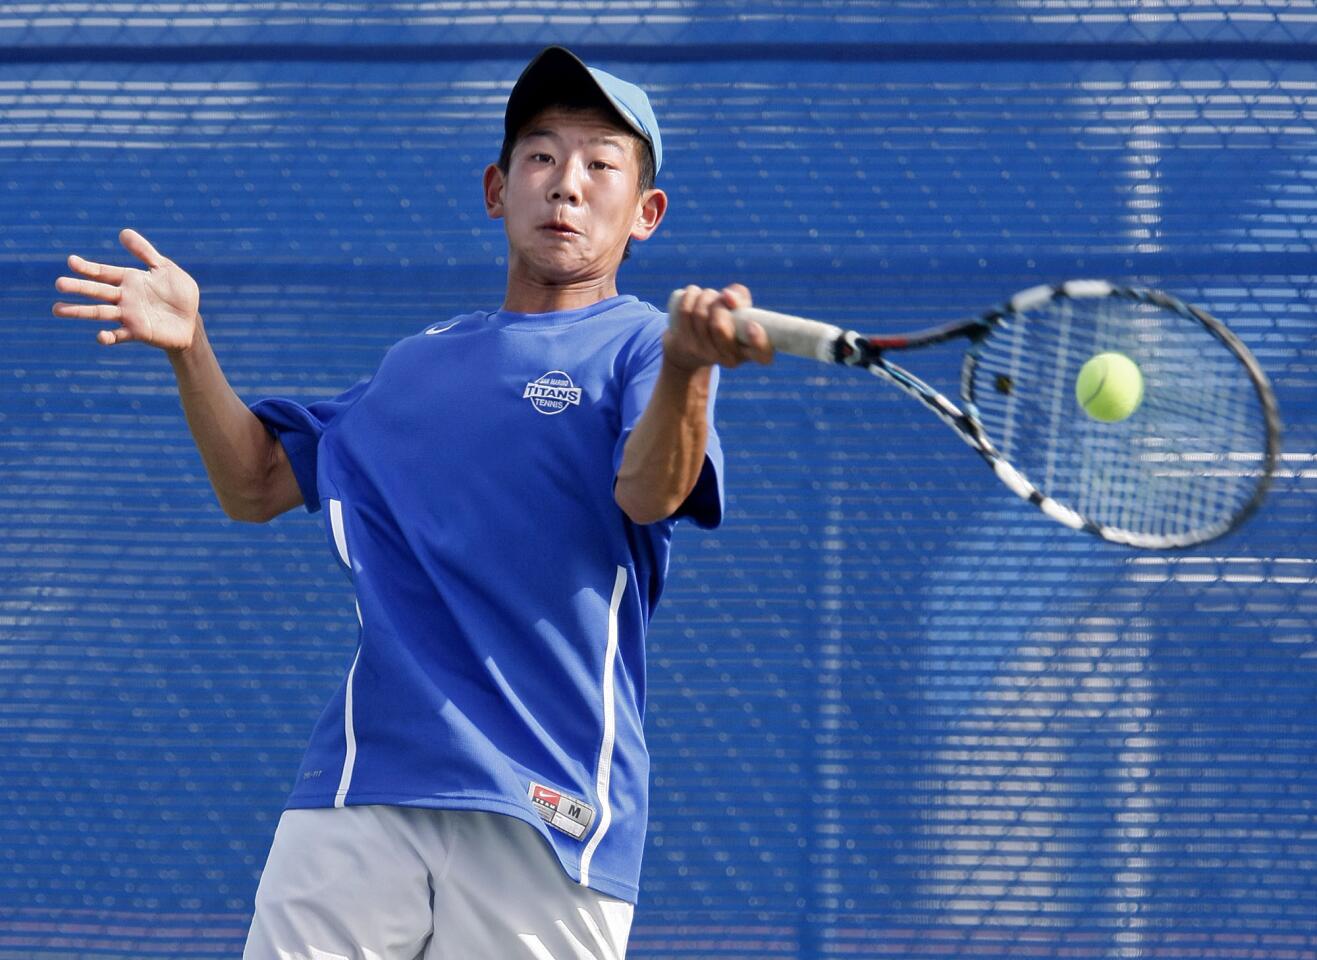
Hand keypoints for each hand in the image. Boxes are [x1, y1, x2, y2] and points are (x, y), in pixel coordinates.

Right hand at [53, 228, 200, 351]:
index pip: (103, 273)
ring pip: (100, 312)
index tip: (71, 261)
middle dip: (78, 287)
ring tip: (57, 309)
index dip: (87, 268)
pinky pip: (120, 336)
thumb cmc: (179, 293)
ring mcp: (129, 316)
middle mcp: (124, 298)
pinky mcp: (138, 332)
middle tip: (59, 284)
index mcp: (129, 280)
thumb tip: (123, 232)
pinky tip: (100, 337)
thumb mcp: (165, 268)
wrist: (191, 321)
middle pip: (96, 291)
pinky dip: (109, 337)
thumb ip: (145, 252)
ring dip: (79, 311)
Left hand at [665, 283, 773, 371]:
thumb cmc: (724, 322)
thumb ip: (741, 298)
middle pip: (720, 327)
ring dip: (705, 296)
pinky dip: (690, 295)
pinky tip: (693, 292)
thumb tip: (727, 296)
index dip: (758, 341)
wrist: (691, 348)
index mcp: (751, 352)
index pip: (763, 355)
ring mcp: (705, 354)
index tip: (752, 325)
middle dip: (718, 304)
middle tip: (721, 299)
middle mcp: (730, 359)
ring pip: (701, 315)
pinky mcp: (685, 346)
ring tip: (707, 295)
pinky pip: (685, 312)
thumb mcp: (739, 310)